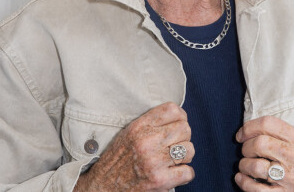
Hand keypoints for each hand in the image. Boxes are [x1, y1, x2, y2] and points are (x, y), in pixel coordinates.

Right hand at [74, 102, 194, 191]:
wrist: (104, 187)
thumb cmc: (118, 159)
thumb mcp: (128, 132)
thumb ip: (150, 122)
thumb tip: (177, 116)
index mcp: (139, 126)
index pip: (172, 109)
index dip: (180, 116)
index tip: (177, 123)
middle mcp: (147, 142)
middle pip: (185, 128)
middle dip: (183, 137)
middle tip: (175, 144)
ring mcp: (154, 162)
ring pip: (189, 149)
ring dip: (185, 155)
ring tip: (173, 159)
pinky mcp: (160, 181)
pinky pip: (188, 172)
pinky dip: (184, 173)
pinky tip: (174, 173)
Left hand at [234, 116, 293, 190]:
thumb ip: (281, 133)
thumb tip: (250, 130)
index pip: (268, 123)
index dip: (249, 127)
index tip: (241, 134)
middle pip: (259, 144)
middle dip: (246, 146)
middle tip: (245, 150)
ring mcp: (290, 178)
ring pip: (255, 166)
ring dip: (243, 164)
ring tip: (244, 165)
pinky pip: (257, 190)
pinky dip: (244, 183)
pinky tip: (242, 178)